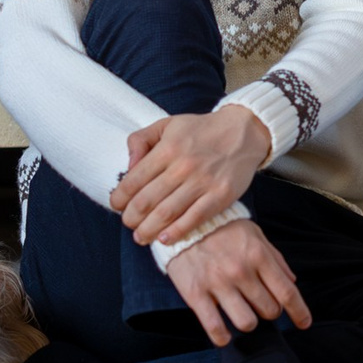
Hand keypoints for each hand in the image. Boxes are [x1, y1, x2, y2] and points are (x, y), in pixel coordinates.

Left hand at [114, 104, 271, 246]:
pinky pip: (194, 219)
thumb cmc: (202, 130)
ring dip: (148, 230)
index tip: (117, 205)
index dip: (119, 198)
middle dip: (131, 218)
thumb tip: (128, 166)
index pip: (134, 180)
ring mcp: (203, 182)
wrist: (245, 131)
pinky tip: (164, 238)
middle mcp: (183, 166)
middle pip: (147, 201)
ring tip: (140, 236)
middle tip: (128, 223)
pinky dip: (176, 232)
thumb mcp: (167, 124)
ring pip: (167, 214)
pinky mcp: (220, 196)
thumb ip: (141, 140)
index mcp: (168, 148)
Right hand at [163, 219, 310, 346]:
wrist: (183, 222)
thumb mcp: (255, 235)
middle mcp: (241, 271)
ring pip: (247, 322)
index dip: (299, 312)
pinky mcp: (196, 294)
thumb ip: (275, 259)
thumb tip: (291, 282)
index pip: (287, 292)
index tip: (304, 323)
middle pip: (269, 310)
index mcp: (258, 255)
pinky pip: (215, 328)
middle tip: (260, 304)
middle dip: (270, 311)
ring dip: (249, 322)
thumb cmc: (224, 229)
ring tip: (243, 313)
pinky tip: (224, 334)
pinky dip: (222, 337)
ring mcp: (218, 283)